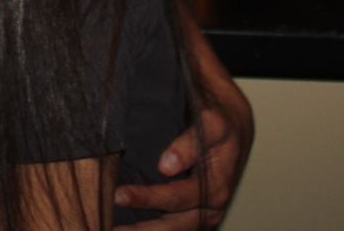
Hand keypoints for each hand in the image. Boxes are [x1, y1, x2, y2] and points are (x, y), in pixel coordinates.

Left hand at [114, 98, 252, 228]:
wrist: (234, 129)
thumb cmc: (220, 124)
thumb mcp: (211, 124)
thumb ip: (190, 143)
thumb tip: (167, 166)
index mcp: (216, 186)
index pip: (176, 197)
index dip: (148, 199)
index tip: (120, 195)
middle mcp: (211, 207)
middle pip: (173, 224)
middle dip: (142, 226)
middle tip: (110, 223)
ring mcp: (204, 214)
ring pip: (173, 230)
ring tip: (114, 230)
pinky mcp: (196, 216)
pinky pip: (173, 227)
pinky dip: (152, 229)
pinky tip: (127, 227)